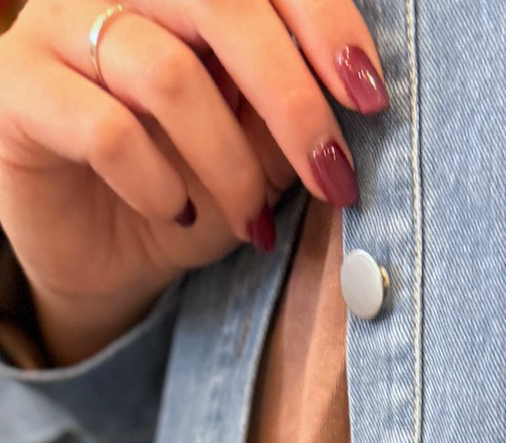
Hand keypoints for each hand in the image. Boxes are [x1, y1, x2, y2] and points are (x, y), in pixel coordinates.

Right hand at [0, 0, 388, 361]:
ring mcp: (59, 30)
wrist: (101, 255)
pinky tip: (174, 211)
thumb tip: (353, 103)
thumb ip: (291, 116)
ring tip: (250, 217)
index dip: (323, 22)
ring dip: (229, 162)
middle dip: (291, 97)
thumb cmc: (187, 189)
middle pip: (220, 5)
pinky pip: (107, 130)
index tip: (371, 95)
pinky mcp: (19, 92)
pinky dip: (159, 184)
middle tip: (331, 174)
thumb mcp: (259, 155)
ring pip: (167, 73)